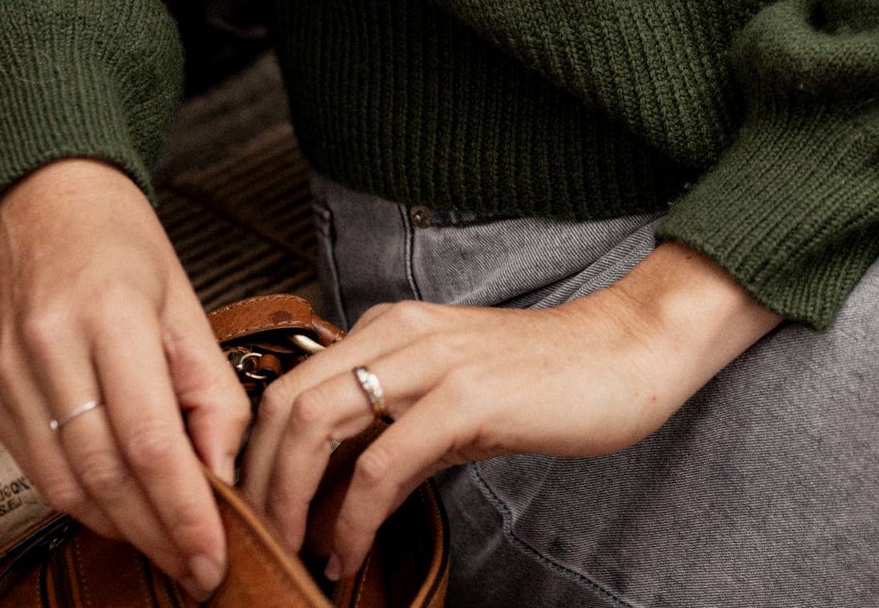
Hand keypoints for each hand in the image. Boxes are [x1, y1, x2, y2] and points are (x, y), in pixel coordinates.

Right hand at [0, 157, 251, 601]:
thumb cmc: (121, 242)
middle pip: (106, 473)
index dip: (182, 509)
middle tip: (197, 564)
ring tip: (166, 541)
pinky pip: (37, 469)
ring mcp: (11, 374)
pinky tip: (119, 505)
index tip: (213, 552)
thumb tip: (224, 469)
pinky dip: (82, 499)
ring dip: (121, 526)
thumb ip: (211, 386)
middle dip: (157, 532)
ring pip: (66, 484)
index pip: (150, 439)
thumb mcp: (186, 301)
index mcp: (112, 314)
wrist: (43, 200)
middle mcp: (51, 346)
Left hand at [240, 238, 782, 580]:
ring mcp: (432, 360)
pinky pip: (380, 462)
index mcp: (391, 325)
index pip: (290, 382)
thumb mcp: (448, 395)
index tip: (255, 510)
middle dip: (258, 481)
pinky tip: (348, 551)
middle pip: (287, 401)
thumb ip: (388, 427)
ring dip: (289, 500)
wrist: (623, 352)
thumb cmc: (540, 379)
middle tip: (260, 541)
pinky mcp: (466, 397)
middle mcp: (400, 331)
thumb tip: (323, 494)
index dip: (257, 452)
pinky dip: (349, 517)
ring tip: (294, 553)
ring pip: (317, 423)